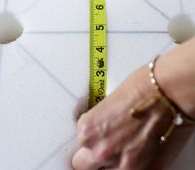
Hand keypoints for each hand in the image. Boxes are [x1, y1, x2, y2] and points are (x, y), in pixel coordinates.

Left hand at [72, 65, 191, 169]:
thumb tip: (102, 124)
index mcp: (88, 130)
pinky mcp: (144, 169)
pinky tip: (137, 148)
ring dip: (110, 160)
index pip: (80, 139)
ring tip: (123, 144)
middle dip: (93, 152)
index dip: (92, 132)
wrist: (168, 91)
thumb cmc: (143, 87)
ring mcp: (122, 163)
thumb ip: (100, 120)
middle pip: (83, 162)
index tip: (99, 130)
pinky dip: (129, 163)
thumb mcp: (109, 101)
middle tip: (105, 141)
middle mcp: (101, 150)